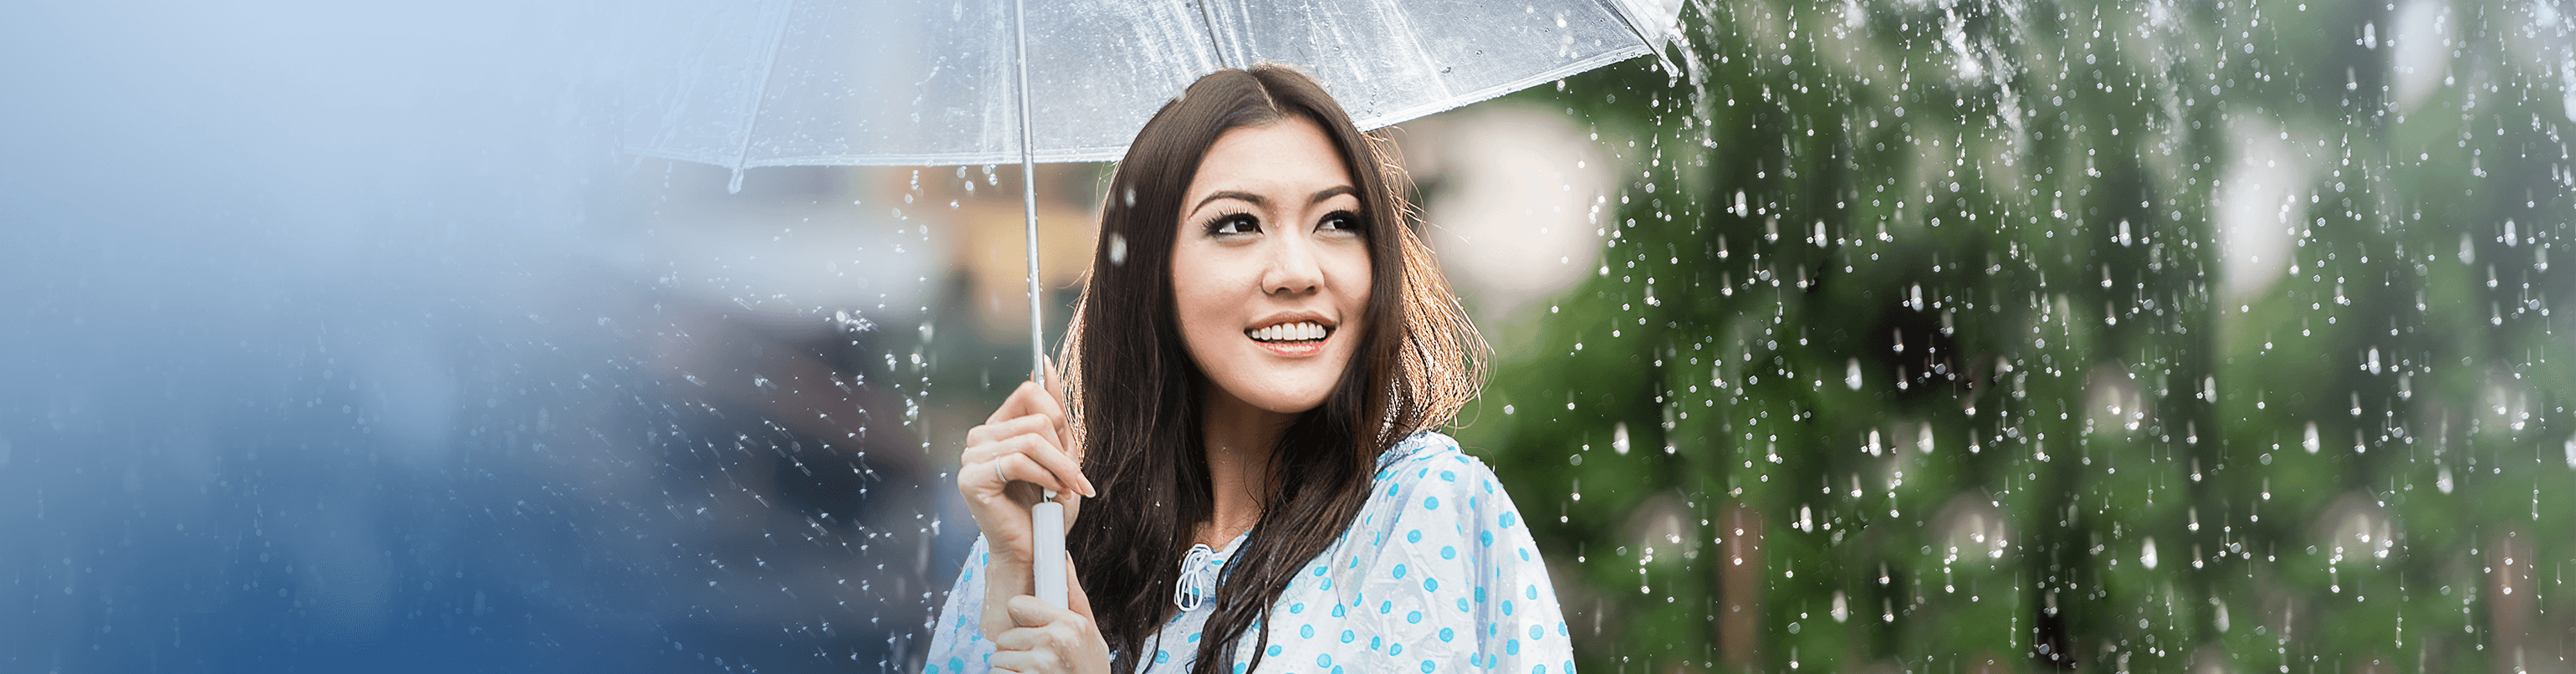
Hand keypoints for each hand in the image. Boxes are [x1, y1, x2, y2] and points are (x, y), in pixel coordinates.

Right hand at [960, 359, 1094, 635]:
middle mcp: (979, 438)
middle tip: (1074, 480)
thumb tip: (1046, 363)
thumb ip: (1055, 412)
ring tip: (1068, 490)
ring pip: (1032, 438)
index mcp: (998, 428)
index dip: (1059, 416)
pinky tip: (1053, 494)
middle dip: (1065, 450)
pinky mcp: (972, 478)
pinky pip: (1019, 459)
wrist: (1037, 551)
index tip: (1071, 452)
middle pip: (1037, 415)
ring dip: (1061, 467)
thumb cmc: (1048, 508)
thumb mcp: (1062, 454)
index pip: (1030, 391)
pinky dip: (1046, 476)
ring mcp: (971, 457)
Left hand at [991, 562, 1110, 673]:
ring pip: (998, 658)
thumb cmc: (1089, 670)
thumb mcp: (1090, 633)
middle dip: (1016, 649)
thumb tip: (1063, 558)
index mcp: (1070, 623)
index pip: (1017, 605)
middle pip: (1005, 635)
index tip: (1031, 629)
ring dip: (1011, 669)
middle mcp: (1055, 641)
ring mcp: (1039, 665)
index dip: (1021, 618)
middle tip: (1039, 662)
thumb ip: (1074, 596)